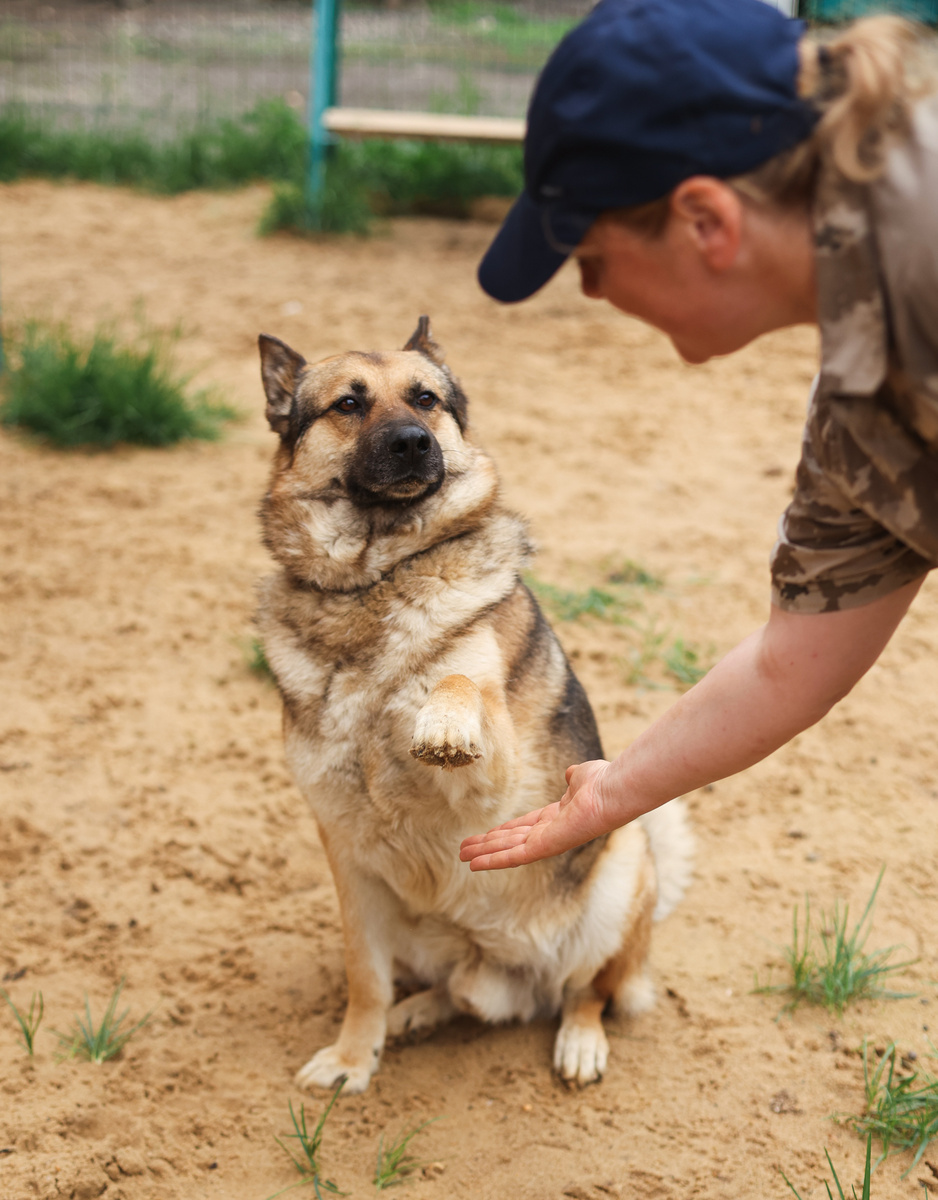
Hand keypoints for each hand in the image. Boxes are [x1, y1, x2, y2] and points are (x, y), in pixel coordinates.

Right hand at [459, 759, 613, 870]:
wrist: (611, 791)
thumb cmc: (601, 782)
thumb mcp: (581, 776)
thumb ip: (573, 777)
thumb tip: (570, 774)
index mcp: (558, 817)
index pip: (524, 827)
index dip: (504, 831)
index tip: (487, 834)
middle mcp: (550, 833)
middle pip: (511, 841)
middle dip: (488, 845)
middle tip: (465, 850)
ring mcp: (547, 842)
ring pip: (508, 850)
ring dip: (484, 853)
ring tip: (463, 856)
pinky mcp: (544, 847)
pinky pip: (514, 857)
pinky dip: (493, 861)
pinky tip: (475, 864)